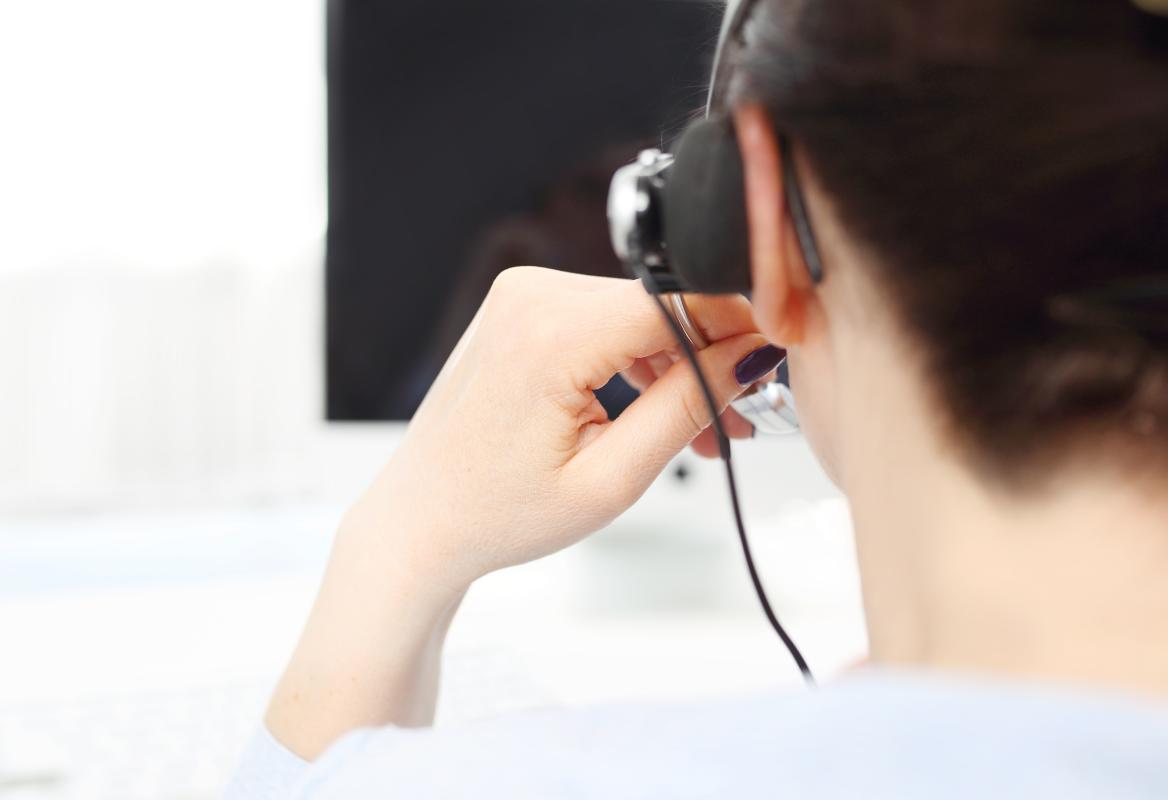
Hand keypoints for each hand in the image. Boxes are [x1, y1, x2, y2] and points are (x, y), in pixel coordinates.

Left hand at [268, 267, 771, 757]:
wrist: (422, 520)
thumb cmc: (496, 512)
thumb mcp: (611, 478)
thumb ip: (687, 406)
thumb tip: (750, 356)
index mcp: (550, 333)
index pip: (680, 302)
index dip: (742, 328)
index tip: (782, 361)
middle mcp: (531, 296)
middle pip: (662, 307)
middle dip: (711, 360)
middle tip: (741, 424)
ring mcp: (522, 297)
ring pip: (637, 314)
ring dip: (677, 366)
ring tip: (704, 433)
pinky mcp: (521, 309)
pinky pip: (603, 320)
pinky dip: (637, 360)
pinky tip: (658, 409)